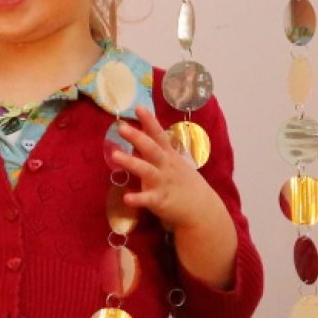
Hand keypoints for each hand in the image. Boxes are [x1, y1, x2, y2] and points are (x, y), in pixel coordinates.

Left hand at [112, 105, 215, 231]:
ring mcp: (163, 183)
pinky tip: (126, 198)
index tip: (139, 107)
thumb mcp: (172, 164)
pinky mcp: (160, 201)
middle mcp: (165, 166)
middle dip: (137, 137)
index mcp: (168, 155)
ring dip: (131, 162)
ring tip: (114, 155)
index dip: (149, 121)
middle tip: (121, 127)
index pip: (158, 135)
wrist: (202, 209)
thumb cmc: (183, 183)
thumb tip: (136, 141)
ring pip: (146, 170)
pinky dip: (137, 199)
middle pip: (151, 149)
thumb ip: (155, 152)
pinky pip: (147, 199)